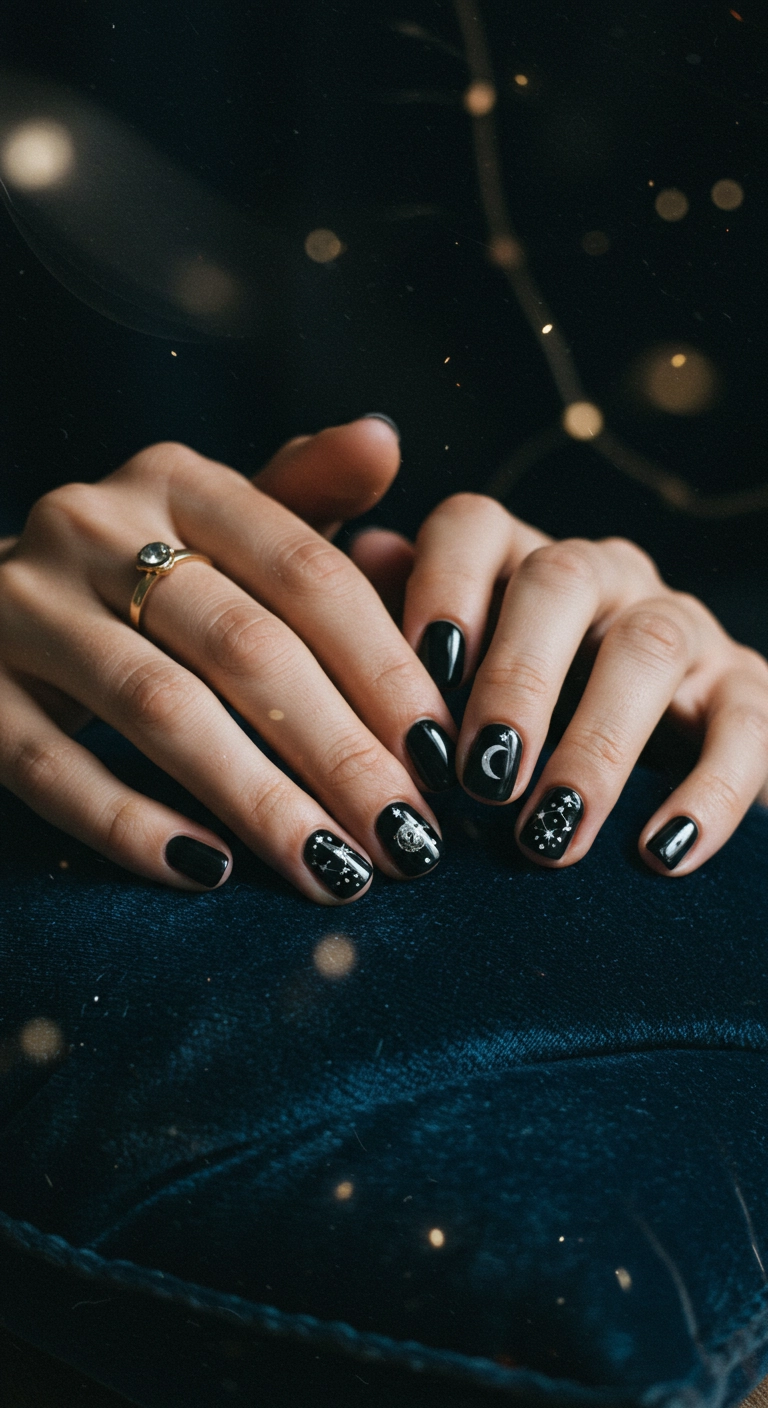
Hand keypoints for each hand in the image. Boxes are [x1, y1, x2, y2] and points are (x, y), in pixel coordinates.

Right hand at [0, 420, 456, 901]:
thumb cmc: (139, 574)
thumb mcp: (218, 521)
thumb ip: (303, 491)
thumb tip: (384, 440)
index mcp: (175, 481)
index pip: (306, 573)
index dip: (384, 668)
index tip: (443, 756)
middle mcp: (93, 526)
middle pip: (244, 645)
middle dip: (339, 752)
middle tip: (407, 839)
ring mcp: (21, 605)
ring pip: (159, 708)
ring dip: (260, 799)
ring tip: (335, 869)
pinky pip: (54, 768)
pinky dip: (134, 825)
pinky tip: (211, 872)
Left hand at [351, 495, 767, 873]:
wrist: (673, 746)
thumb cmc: (530, 710)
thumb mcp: (465, 672)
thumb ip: (407, 619)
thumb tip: (366, 555)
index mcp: (519, 563)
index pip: (476, 527)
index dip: (442, 582)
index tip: (421, 664)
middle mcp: (605, 576)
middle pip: (559, 582)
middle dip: (516, 677)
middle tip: (480, 777)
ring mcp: (684, 628)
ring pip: (648, 650)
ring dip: (596, 747)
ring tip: (550, 837)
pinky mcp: (749, 692)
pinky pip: (747, 726)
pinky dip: (708, 793)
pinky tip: (658, 855)